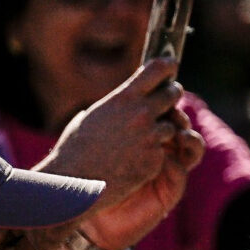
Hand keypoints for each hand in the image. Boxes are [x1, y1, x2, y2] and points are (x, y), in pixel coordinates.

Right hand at [42, 60, 208, 249]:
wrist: (75, 183)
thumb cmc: (76, 150)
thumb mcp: (92, 117)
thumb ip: (115, 106)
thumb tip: (124, 100)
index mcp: (123, 99)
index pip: (157, 70)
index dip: (167, 67)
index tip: (171, 66)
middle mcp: (141, 113)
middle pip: (174, 93)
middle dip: (171, 96)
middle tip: (167, 100)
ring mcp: (151, 136)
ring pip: (172, 124)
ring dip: (162, 129)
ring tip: (141, 138)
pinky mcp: (156, 158)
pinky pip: (164, 150)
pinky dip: (154, 153)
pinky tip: (135, 159)